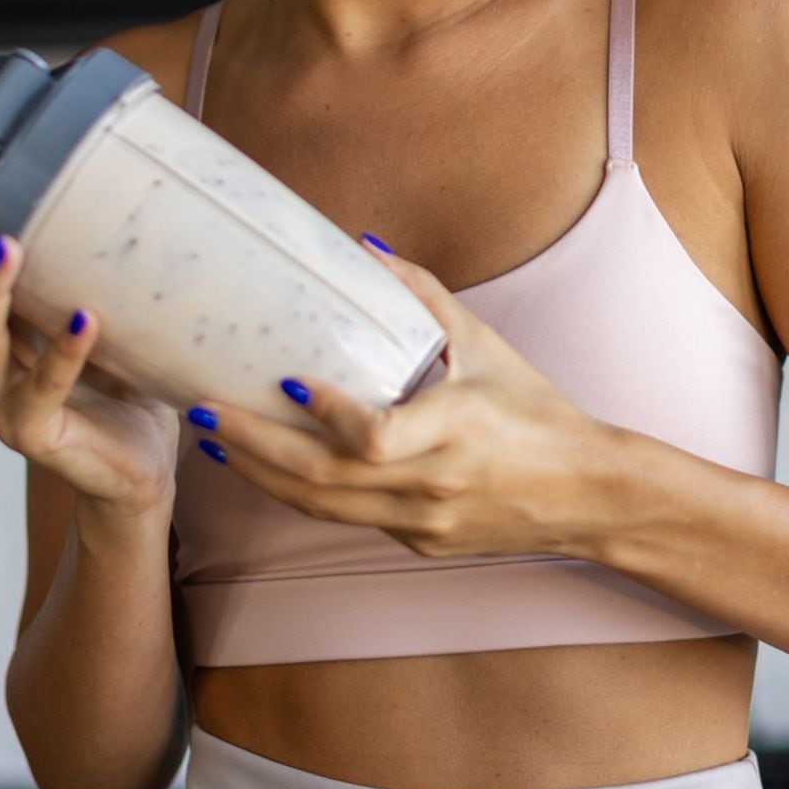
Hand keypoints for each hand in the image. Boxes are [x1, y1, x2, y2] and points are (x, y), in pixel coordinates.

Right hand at [0, 165, 178, 517]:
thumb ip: (97, 274)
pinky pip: (44, 387)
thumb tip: (135, 187)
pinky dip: (65, 352)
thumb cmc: (122, 392)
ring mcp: (4, 401)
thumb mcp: (105, 320)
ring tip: (9, 243)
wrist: (138, 473)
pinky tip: (85, 320)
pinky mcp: (35, 433)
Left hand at [188, 239, 616, 559]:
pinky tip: (263, 465)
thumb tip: (363, 246)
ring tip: (214, 439)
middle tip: (203, 411)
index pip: (375, 438)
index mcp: (457, 430)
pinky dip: (299, 491)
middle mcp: (433, 484)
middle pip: (324, 478)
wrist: (585, 495)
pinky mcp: (416, 542)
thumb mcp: (485, 345)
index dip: (326, 415)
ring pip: (322, 507)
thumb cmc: (535, 412)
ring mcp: (422, 522)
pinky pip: (344, 517)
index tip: (286, 381)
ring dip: (259, 474)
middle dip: (253, 445)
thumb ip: (423, 294)